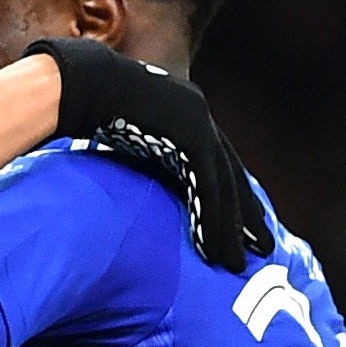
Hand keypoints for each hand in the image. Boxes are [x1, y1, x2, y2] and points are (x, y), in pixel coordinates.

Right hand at [22, 38, 273, 273]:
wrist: (85, 84)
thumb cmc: (91, 104)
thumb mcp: (126, 128)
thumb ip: (142, 147)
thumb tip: (133, 171)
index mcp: (188, 111)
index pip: (218, 159)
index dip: (231, 193)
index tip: (242, 222)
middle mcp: (200, 116)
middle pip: (230, 175)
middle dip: (244, 215)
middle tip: (260, 246)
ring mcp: (198, 124)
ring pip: (223, 186)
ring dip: (230, 228)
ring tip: (235, 263)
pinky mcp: (189, 137)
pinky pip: (205, 186)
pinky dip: (209, 219)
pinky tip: (212, 248)